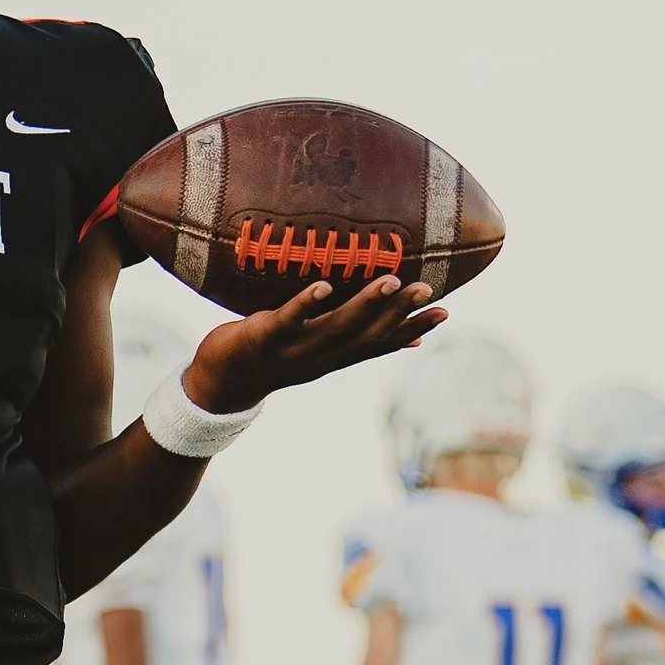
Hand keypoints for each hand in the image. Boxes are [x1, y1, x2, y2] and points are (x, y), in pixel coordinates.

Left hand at [184, 277, 442, 413]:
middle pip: (365, 336)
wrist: (217, 384)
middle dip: (398, 313)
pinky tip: (324, 286)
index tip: (446, 311)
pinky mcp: (263, 338)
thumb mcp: (319, 353)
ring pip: (335, 329)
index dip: (413, 329)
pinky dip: (307, 305)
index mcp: (333, 358)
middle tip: (427, 289)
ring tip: (390, 280)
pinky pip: (288, 320)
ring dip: (364, 306)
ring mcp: (292, 349)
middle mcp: (319, 357)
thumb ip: (358, 343)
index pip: (381, 344)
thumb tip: (406, 341)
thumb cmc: (271, 356)